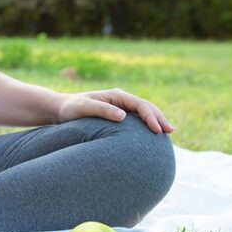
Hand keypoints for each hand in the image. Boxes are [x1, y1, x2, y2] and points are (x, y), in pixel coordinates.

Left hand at [56, 88, 174, 133]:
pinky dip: (146, 126)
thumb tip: (123, 116)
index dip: (151, 116)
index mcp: (116, 95)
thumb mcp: (84, 108)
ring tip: (167, 133)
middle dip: (159, 118)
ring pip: (143, 113)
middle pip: (146, 107)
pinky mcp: (118, 116)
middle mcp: (121, 100)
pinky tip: (151, 136)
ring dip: (155, 121)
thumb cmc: (71, 109)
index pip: (140, 105)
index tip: (157, 129)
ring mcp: (120, 107)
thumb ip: (102, 110)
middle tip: (170, 131)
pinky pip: (136, 120)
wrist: (61, 109)